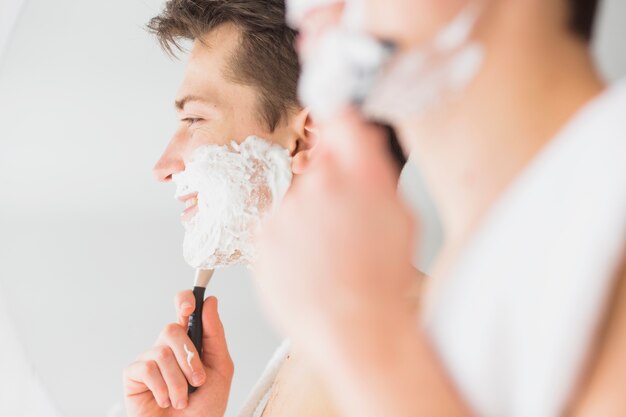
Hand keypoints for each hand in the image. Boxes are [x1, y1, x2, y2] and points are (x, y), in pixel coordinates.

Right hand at [123, 294, 233, 416]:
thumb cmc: (205, 406)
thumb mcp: (221, 369)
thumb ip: (215, 335)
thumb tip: (210, 302)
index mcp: (190, 341)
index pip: (183, 308)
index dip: (184, 300)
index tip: (190, 308)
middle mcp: (167, 346)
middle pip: (172, 329)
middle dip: (189, 358)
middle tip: (198, 381)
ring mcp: (149, 359)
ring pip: (162, 352)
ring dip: (178, 382)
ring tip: (182, 400)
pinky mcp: (133, 375)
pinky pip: (146, 369)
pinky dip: (162, 388)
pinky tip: (165, 401)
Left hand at [253, 110, 418, 361]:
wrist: (353, 326)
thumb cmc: (381, 280)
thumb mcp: (401, 218)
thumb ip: (376, 174)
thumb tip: (359, 146)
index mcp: (361, 175)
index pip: (342, 120)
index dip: (336, 116)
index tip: (332, 115)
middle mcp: (320, 184)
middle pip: (318, 165)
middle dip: (329, 183)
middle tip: (343, 219)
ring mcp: (286, 209)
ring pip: (296, 199)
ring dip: (308, 216)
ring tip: (328, 253)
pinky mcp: (263, 234)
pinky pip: (277, 226)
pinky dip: (289, 239)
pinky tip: (309, 263)